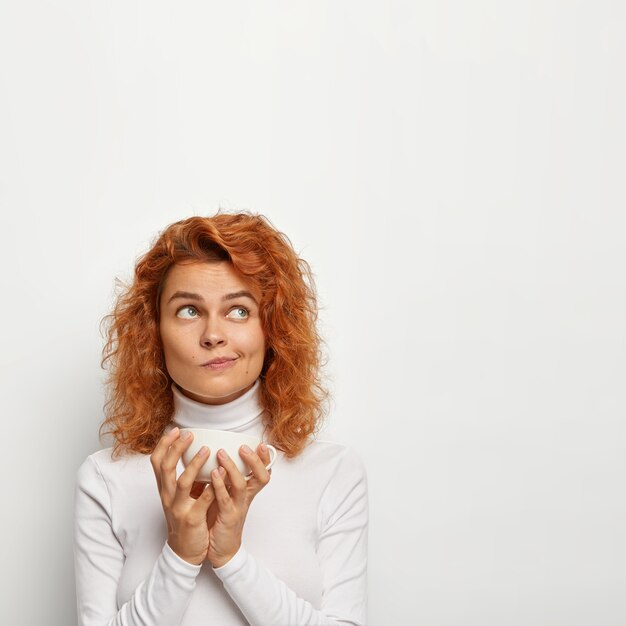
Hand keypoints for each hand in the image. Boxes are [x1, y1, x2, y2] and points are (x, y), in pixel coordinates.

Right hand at [150, 427, 215, 565]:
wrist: (184, 550)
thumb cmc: (185, 517)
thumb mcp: (179, 496)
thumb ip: (185, 476)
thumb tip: (195, 452)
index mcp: (165, 488)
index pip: (157, 462)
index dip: (164, 444)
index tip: (175, 430)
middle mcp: (168, 496)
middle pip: (166, 467)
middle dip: (176, 448)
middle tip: (189, 434)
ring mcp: (178, 508)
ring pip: (182, 482)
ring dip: (194, 464)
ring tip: (207, 450)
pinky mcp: (191, 520)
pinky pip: (200, 502)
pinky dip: (209, 489)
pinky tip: (218, 478)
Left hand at [205, 443, 271, 567]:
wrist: (221, 550)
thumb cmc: (222, 519)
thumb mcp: (227, 495)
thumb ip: (227, 478)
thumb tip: (218, 454)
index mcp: (248, 491)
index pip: (263, 472)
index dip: (265, 459)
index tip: (260, 443)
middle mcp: (246, 498)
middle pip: (261, 477)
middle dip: (255, 460)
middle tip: (244, 447)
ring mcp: (238, 508)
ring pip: (242, 485)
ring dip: (232, 468)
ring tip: (221, 454)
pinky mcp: (227, 518)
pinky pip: (225, 499)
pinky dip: (219, 485)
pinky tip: (213, 473)